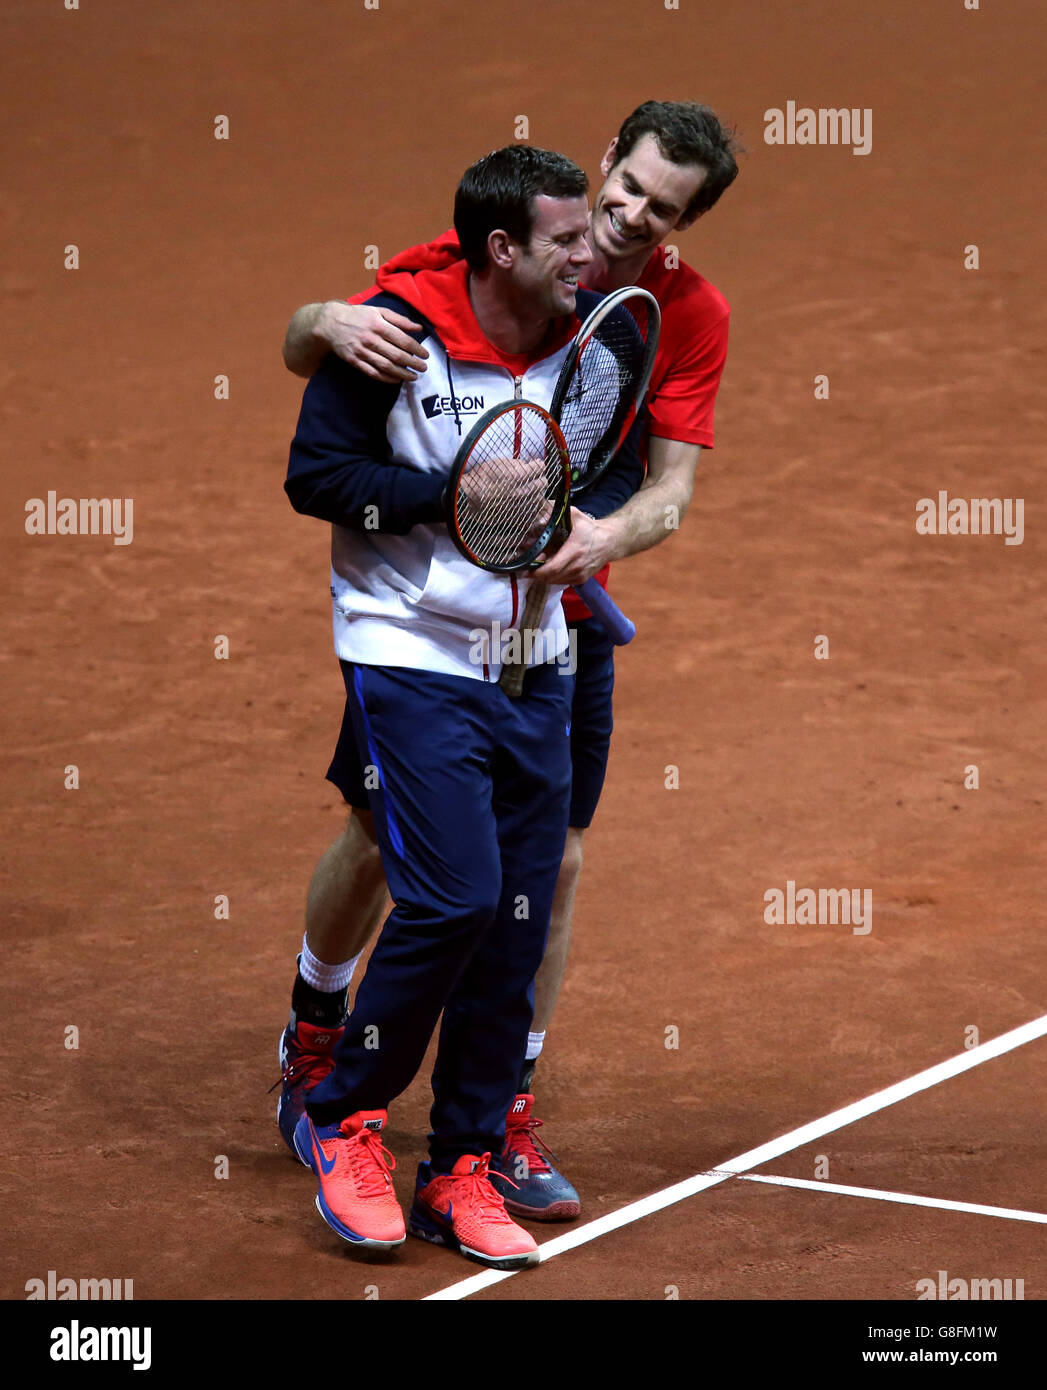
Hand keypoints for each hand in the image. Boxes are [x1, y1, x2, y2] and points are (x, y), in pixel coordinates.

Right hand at [315, 303, 429, 382]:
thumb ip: (399, 319)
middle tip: (423, 368)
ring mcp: (362, 352)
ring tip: (413, 377)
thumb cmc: (358, 315)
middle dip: (412, 364)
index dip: (416, 349)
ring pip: (386, 366)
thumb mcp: (379, 311)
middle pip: (396, 355)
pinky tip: (396, 380)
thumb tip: (418, 328)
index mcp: (378, 325)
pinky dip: (386, 378)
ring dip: (402, 374)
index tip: (425, 355)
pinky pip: (373, 373)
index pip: (403, 340)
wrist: (330, 323)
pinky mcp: (355, 361)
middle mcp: (371, 339)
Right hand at [458, 459, 549, 562]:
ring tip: (525, 490)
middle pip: (544, 483)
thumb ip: (516, 464)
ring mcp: (521, 506)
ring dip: (535, 493)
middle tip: (530, 478)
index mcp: (519, 476)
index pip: (540, 467)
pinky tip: (524, 502)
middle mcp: (523, 492)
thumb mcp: (497, 463)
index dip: (536, 465)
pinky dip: (531, 506)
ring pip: (539, 498)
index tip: (533, 466)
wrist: (466, 500)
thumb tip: (528, 465)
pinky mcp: (517, 517)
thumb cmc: (479, 479)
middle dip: (538, 478)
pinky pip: (532, 512)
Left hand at [531, 509, 612, 586]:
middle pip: (550, 577)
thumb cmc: (590, 528)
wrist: (609, 542)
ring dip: (544, 576)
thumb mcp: (574, 515)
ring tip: (538, 566)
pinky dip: (553, 578)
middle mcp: (577, 566)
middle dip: (536, 573)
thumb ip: (555, 512)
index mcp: (574, 550)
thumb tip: (538, 513)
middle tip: (528, 566)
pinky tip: (550, 568)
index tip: (527, 566)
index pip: (552, 568)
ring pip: (555, 581)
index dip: (537, 570)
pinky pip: (561, 582)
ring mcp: (579, 575)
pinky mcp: (581, 580)